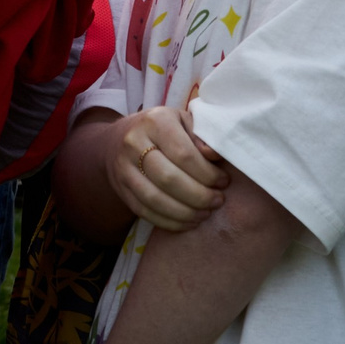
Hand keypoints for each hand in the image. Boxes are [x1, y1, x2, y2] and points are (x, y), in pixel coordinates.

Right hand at [106, 104, 228, 230]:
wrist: (121, 138)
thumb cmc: (164, 129)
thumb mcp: (185, 121)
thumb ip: (202, 136)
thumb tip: (215, 155)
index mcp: (155, 121)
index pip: (184, 154)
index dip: (208, 174)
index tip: (223, 182)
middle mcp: (134, 143)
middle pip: (168, 179)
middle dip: (199, 196)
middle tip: (218, 201)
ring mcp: (123, 168)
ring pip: (155, 199)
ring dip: (185, 212)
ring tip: (205, 214)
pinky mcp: (120, 188)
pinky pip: (144, 211)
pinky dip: (169, 222)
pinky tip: (188, 222)